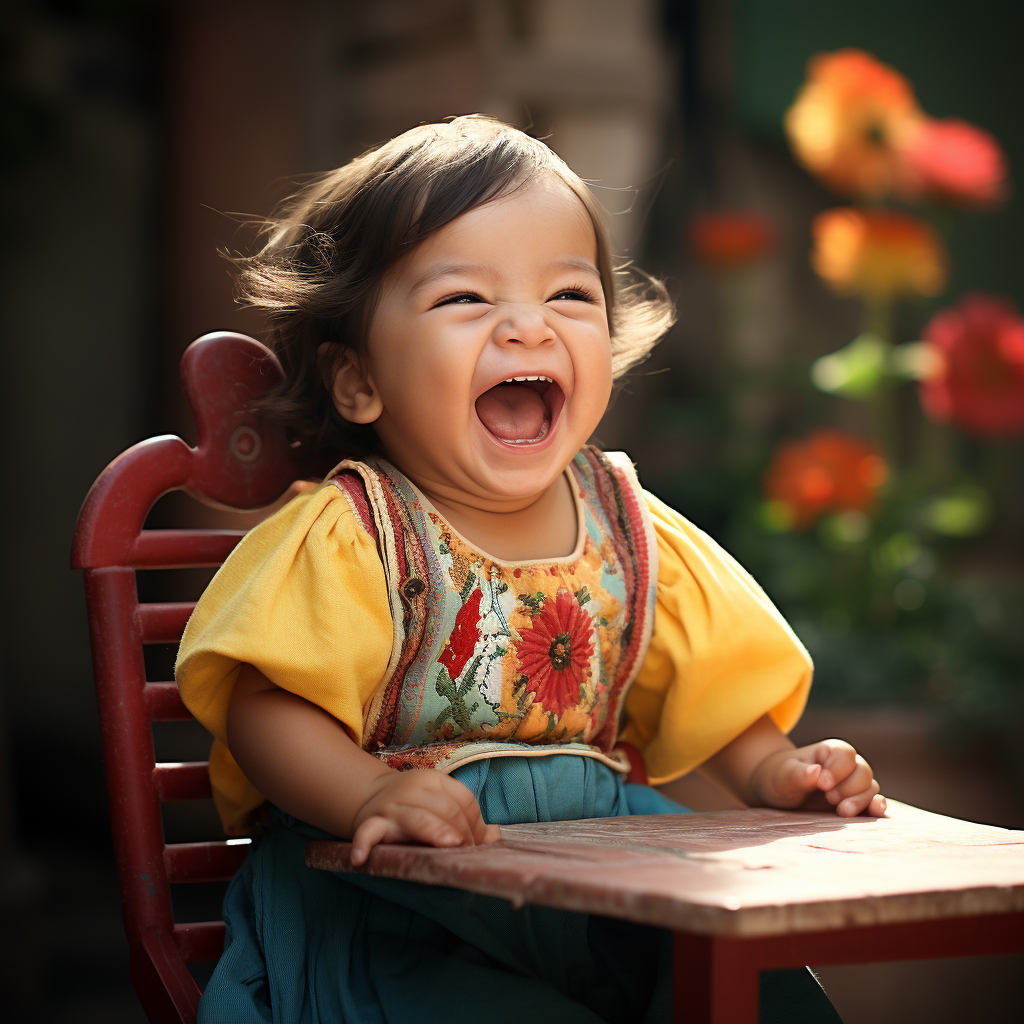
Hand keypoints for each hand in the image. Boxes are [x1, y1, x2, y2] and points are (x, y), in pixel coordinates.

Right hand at [350, 770, 500, 865]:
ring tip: (448, 845)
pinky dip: (364, 844)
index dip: (477, 824)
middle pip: (447, 810)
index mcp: (434, 780)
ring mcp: (392, 806)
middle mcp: (414, 789)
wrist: (369, 796)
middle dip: (462, 835)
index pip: (464, 800)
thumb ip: (466, 818)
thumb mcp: (439, 803)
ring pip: (418, 819)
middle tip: (467, 857)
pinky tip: (360, 859)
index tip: (479, 847)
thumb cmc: (415, 805)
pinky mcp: (371, 823)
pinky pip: (367, 832)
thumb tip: (495, 837)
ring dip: (435, 831)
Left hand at [750, 738, 885, 816]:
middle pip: (863, 771)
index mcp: (828, 752)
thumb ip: (798, 774)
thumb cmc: (780, 778)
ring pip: (870, 788)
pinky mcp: (855, 802)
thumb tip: (816, 771)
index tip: (823, 784)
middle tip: (830, 799)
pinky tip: (876, 812)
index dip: (838, 770)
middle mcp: (845, 767)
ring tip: (842, 812)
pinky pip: (873, 802)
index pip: (845, 754)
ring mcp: (852, 785)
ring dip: (861, 800)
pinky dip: (877, 807)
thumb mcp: (782, 776)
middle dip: (850, 787)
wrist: (779, 793)